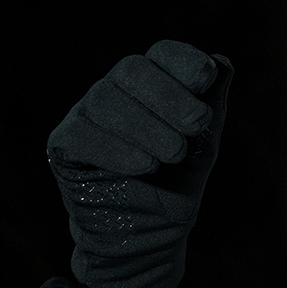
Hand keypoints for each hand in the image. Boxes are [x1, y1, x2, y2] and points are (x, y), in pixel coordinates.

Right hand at [47, 41, 231, 287]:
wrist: (150, 234)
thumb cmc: (177, 183)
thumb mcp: (204, 144)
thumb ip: (211, 105)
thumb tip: (222, 62)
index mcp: (153, 83)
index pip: (162, 54)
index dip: (183, 60)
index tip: (206, 79)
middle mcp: (116, 90)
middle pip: (132, 69)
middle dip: (169, 95)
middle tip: (197, 126)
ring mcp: (86, 114)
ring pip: (106, 99)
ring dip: (148, 127)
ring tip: (174, 155)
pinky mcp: (64, 143)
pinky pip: (82, 134)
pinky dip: (117, 149)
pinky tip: (144, 166)